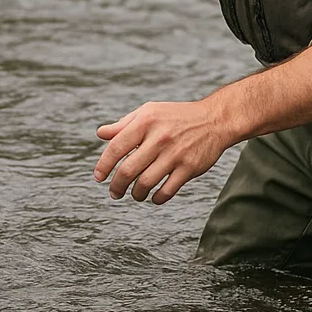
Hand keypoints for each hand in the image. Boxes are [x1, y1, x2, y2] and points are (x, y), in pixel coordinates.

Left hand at [94, 100, 229, 203]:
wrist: (213, 119)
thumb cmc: (176, 116)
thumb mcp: (149, 112)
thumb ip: (124, 124)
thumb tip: (101, 134)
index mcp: (146, 121)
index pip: (117, 147)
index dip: (104, 164)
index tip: (98, 177)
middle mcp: (159, 137)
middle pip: (129, 170)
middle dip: (117, 186)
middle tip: (114, 192)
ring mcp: (175, 154)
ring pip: (146, 183)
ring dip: (136, 194)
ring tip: (135, 194)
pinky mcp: (189, 168)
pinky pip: (167, 191)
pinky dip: (157, 198)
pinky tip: (153, 197)